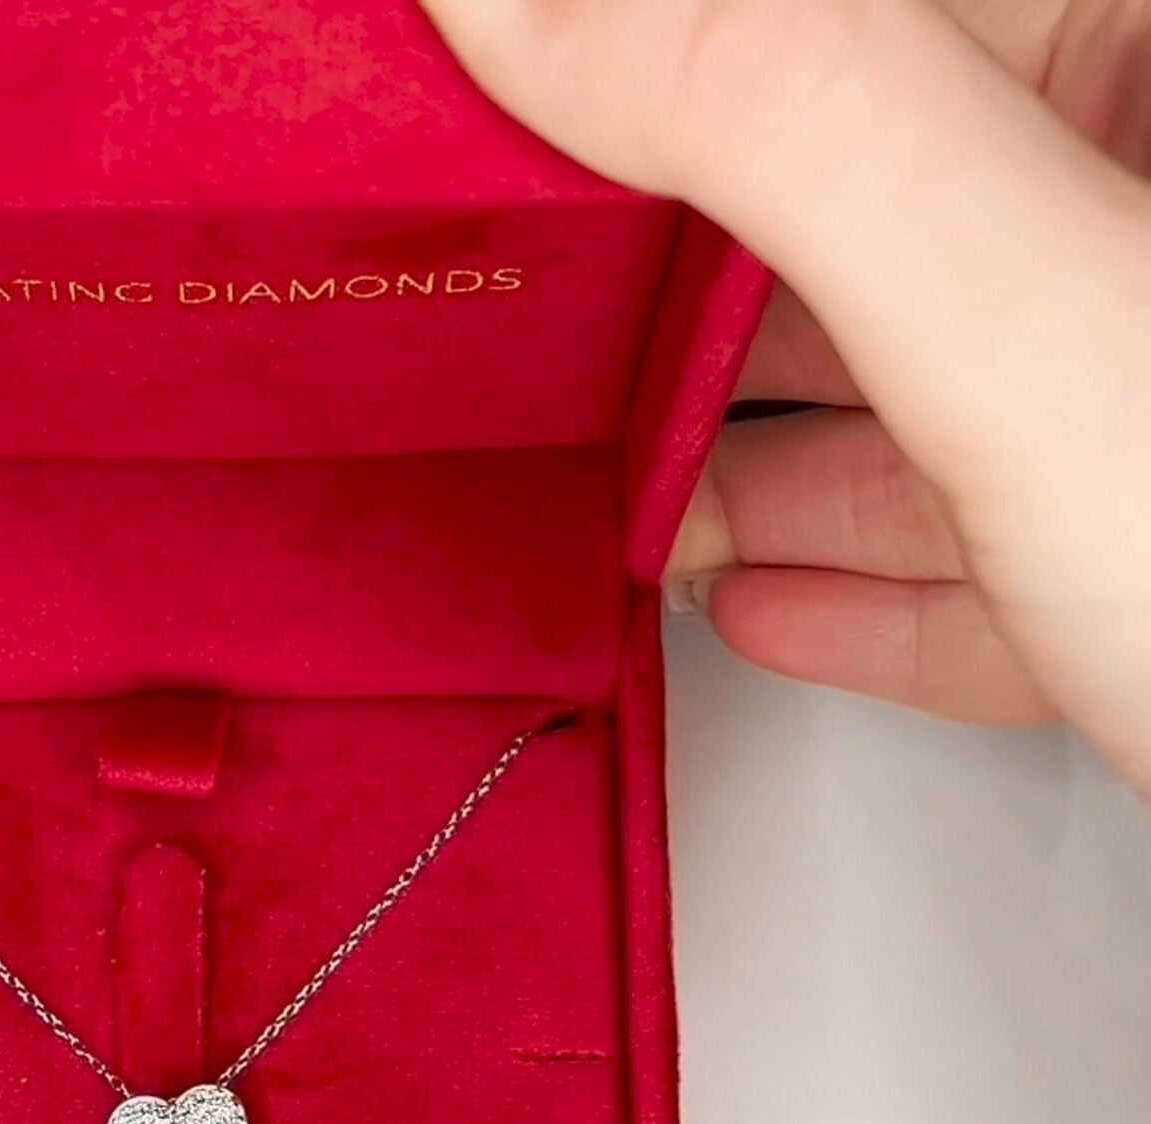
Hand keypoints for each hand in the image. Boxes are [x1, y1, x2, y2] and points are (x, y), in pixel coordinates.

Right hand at [423, 0, 1150, 785]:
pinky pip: (984, 553)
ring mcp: (1149, 401)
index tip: (495, 118)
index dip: (654, 71)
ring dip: (761, 475)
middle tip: (537, 329)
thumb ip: (772, 117)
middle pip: (875, 219)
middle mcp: (1147, 219)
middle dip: (699, 307)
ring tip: (627, 508)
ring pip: (926, 403)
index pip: (844, 34)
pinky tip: (770, 605)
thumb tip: (514, 1)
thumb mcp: (1023, 306)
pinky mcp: (1147, 565)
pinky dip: (865, 587)